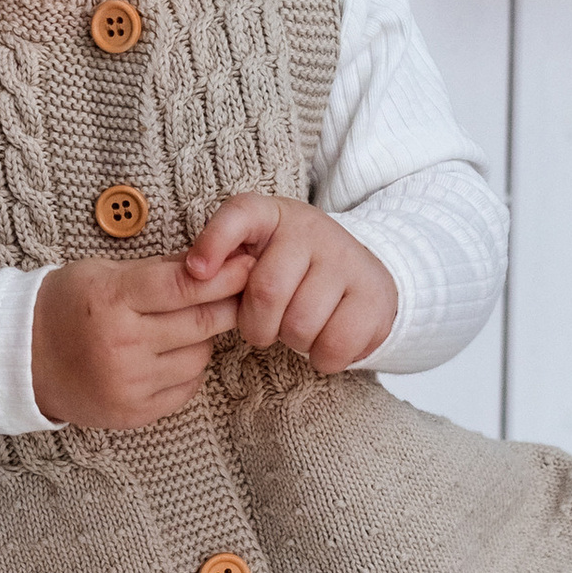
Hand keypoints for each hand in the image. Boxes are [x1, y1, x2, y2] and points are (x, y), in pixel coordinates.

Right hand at [30, 253, 228, 430]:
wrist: (21, 359)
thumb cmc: (64, 305)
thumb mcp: (102, 272)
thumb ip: (158, 270)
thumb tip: (214, 261)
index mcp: (111, 300)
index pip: (184, 285)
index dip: (224, 275)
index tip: (249, 264)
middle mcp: (121, 344)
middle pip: (201, 323)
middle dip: (228, 304)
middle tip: (243, 292)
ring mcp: (129, 383)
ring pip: (199, 356)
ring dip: (202, 339)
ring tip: (181, 326)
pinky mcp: (134, 412)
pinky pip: (186, 387)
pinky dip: (187, 368)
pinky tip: (168, 354)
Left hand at [185, 192, 397, 374]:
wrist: (359, 273)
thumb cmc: (287, 269)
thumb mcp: (252, 253)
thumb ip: (221, 261)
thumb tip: (195, 275)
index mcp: (271, 214)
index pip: (239, 214)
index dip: (214, 242)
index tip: (197, 272)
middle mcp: (312, 230)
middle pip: (267, 291)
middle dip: (256, 326)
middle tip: (263, 328)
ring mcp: (348, 260)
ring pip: (301, 325)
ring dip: (292, 342)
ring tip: (297, 329)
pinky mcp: (376, 296)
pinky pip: (336, 345)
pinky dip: (323, 358)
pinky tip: (324, 342)